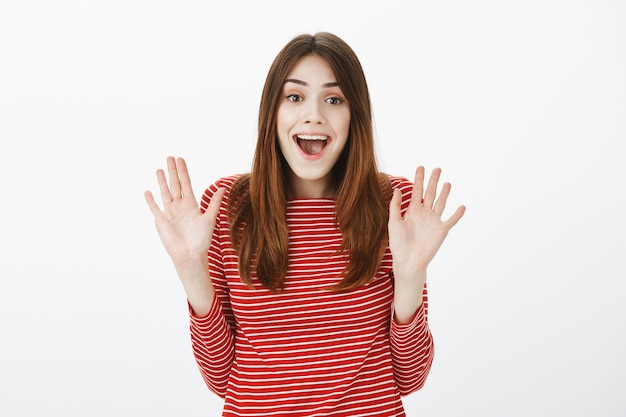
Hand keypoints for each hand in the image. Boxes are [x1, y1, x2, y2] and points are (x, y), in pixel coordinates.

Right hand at [144, 156, 224, 266]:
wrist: (190, 255)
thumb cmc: (202, 240)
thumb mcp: (209, 219)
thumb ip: (214, 203)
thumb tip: (222, 188)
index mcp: (191, 205)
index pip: (186, 184)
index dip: (183, 172)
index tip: (180, 159)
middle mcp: (179, 206)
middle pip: (175, 185)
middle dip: (172, 171)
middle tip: (170, 157)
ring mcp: (170, 213)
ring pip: (164, 193)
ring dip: (162, 181)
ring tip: (160, 169)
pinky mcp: (161, 221)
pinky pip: (154, 208)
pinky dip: (150, 200)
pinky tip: (148, 191)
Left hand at [388, 166, 465, 281]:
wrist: (407, 261)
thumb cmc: (398, 243)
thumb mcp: (394, 222)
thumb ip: (395, 206)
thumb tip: (397, 189)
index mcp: (412, 211)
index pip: (416, 191)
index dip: (418, 179)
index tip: (421, 167)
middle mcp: (424, 214)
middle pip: (430, 194)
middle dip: (433, 181)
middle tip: (437, 168)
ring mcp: (433, 221)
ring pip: (441, 203)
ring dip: (444, 193)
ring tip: (447, 183)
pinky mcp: (441, 230)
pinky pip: (451, 220)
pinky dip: (457, 214)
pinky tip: (462, 206)